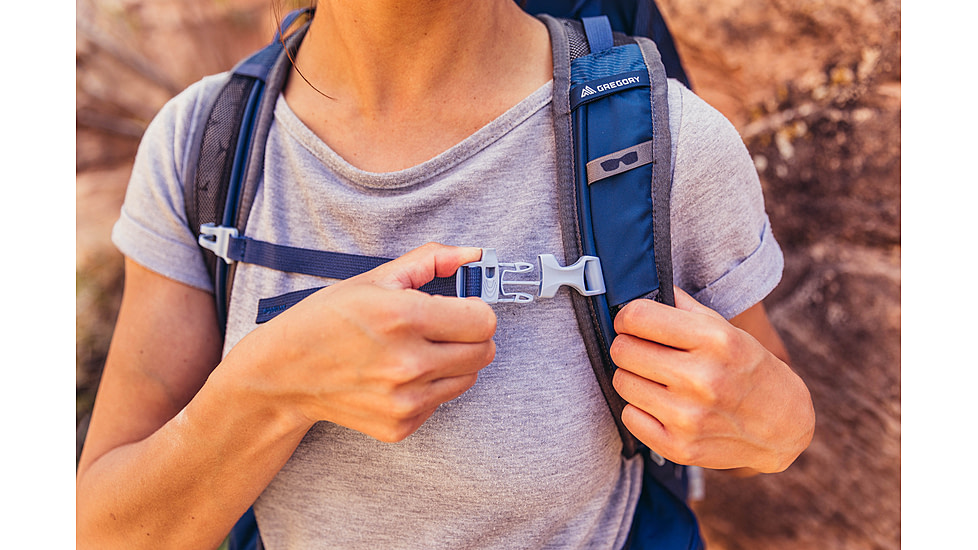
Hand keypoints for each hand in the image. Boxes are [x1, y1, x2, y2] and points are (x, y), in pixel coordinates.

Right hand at [226, 243, 496, 441]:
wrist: (283, 375)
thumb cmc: (326, 320)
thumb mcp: (374, 279)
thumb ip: (430, 260)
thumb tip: (474, 255)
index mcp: (404, 317)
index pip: (483, 320)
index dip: (475, 309)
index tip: (459, 308)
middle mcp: (408, 364)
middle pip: (483, 352)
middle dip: (469, 336)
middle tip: (441, 328)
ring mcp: (405, 400)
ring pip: (468, 378)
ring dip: (453, 362)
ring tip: (417, 350)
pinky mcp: (401, 426)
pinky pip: (441, 402)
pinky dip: (429, 387)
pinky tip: (398, 375)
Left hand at [610, 287, 813, 472]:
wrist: (783, 427)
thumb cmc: (748, 370)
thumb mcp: (727, 330)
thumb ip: (684, 307)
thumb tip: (641, 286)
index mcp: (715, 340)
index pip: (637, 316)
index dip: (628, 317)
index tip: (633, 323)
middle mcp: (701, 378)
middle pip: (623, 350)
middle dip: (629, 346)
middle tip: (645, 351)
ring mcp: (689, 417)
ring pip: (622, 382)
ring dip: (634, 377)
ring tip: (658, 378)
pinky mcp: (679, 448)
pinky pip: (629, 416)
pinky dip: (640, 409)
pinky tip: (662, 404)